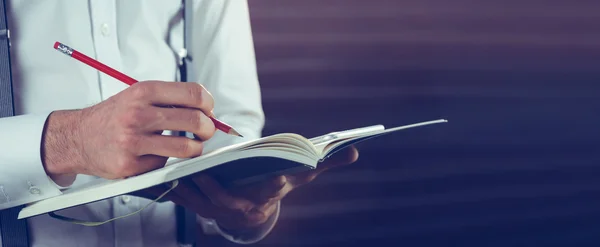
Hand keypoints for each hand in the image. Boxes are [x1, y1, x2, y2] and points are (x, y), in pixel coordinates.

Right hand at [41, 81, 215, 184]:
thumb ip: (171, 100)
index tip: (208, 111)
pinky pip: (165, 163)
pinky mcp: (130, 164)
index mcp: (144, 91)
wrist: (77, 137)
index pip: (194, 94)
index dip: (208, 104)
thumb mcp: (138, 96)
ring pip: (186, 148)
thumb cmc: (114, 116)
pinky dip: (165, 160)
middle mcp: (138, 114)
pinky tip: (154, 154)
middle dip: (208, 129)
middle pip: (195, 121)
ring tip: (189, 146)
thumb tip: (208, 111)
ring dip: (195, 148)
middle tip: (205, 132)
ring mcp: (133, 141)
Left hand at [138, 145, 358, 230]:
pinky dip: (169, 187)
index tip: (263, 170)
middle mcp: (240, 207)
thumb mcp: (299, 177)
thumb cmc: (273, 186)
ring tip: (173, 162)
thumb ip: (325, 164)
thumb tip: (356, 151)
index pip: (269, 188)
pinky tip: (157, 173)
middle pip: (224, 196)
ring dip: (183, 183)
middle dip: (212, 182)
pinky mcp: (197, 206)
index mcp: (265, 195)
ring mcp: (216, 209)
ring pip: (197, 197)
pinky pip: (181, 198)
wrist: (250, 211)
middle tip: (202, 164)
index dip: (269, 181)